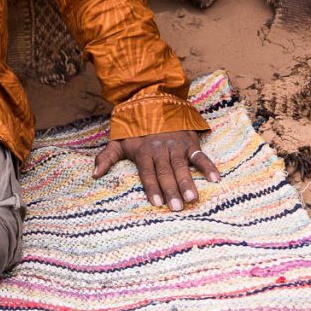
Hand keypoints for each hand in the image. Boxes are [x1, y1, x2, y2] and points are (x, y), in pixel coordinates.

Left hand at [93, 130, 219, 210]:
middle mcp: (160, 150)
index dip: (151, 187)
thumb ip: (107, 157)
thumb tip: (94, 174)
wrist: (152, 102)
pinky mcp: (189, 143)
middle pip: (165, 173)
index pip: (147, 173)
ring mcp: (176, 147)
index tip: (157, 202)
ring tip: (193, 198)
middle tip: (176, 208)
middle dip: (170, 190)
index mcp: (143, 152)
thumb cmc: (134, 128)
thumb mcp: (118, 140)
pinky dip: (208, 166)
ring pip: (182, 167)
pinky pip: (200, 156)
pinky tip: (215, 179)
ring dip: (188, 182)